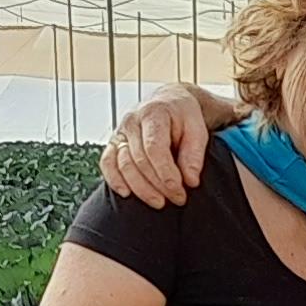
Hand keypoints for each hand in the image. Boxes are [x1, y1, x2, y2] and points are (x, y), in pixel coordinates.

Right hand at [98, 82, 240, 207]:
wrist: (168, 102)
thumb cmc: (184, 117)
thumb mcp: (197, 129)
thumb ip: (194, 154)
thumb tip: (191, 181)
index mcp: (154, 113)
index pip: (154, 147)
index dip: (165, 171)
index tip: (179, 189)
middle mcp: (132, 121)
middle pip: (139, 159)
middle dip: (158, 184)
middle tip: (177, 199)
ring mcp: (120, 132)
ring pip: (123, 165)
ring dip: (140, 188)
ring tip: (159, 202)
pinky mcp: (114, 143)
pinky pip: (107, 163)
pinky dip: (114, 180)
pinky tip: (126, 194)